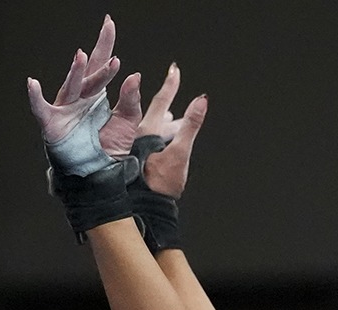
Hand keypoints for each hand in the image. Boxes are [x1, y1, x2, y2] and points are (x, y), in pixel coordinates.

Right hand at [24, 16, 122, 145]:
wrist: (98, 176)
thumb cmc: (108, 149)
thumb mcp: (127, 122)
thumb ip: (130, 100)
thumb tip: (134, 75)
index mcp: (96, 94)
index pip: (102, 64)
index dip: (106, 44)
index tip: (109, 23)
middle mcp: (80, 97)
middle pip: (89, 69)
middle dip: (98, 49)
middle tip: (107, 29)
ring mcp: (65, 109)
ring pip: (72, 86)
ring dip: (76, 71)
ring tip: (82, 56)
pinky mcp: (52, 124)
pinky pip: (41, 108)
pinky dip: (35, 97)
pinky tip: (33, 84)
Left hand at [136, 64, 208, 196]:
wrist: (142, 211)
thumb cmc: (159, 185)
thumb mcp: (180, 154)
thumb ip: (190, 126)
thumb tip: (202, 100)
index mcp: (148, 130)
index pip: (162, 100)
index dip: (171, 84)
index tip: (174, 69)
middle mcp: (138, 136)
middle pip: (158, 115)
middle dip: (168, 104)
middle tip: (173, 90)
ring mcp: (136, 150)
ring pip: (153, 130)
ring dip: (165, 124)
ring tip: (172, 121)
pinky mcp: (135, 163)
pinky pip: (148, 144)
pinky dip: (158, 140)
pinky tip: (159, 146)